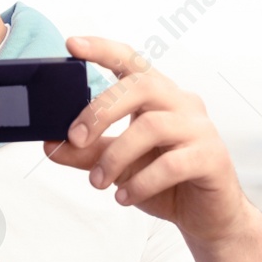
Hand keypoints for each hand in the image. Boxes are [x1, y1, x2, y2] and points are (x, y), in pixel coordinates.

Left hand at [42, 37, 257, 246]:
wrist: (209, 217)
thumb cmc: (168, 183)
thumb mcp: (119, 166)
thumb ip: (88, 153)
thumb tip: (51, 145)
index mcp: (159, 96)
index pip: (131, 61)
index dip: (102, 49)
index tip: (71, 44)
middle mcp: (181, 103)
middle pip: (140, 87)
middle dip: (100, 111)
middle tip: (75, 139)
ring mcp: (199, 128)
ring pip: (151, 126)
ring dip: (116, 156)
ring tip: (99, 182)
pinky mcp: (210, 157)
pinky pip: (170, 164)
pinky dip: (140, 182)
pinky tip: (125, 197)